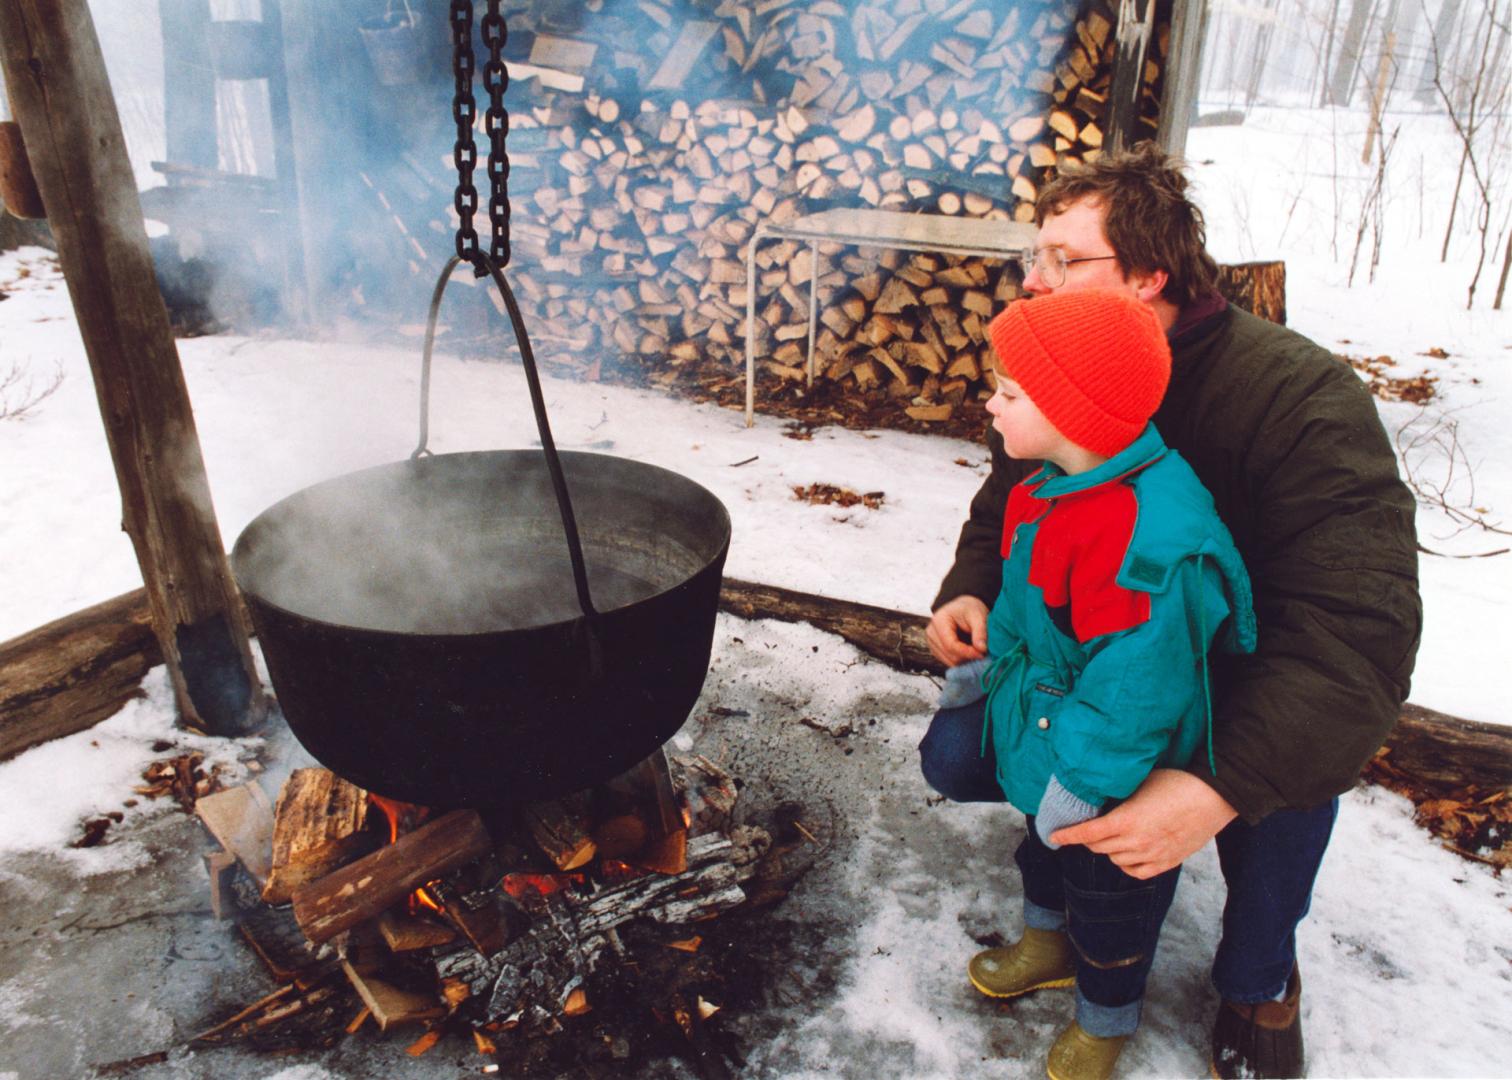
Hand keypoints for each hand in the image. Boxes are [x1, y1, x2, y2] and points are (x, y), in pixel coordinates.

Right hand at [926, 595, 988, 665]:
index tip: (982, 654)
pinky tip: (969, 652)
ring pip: (949, 662)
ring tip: (976, 652)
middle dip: (967, 657)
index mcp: (939, 621)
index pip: (951, 645)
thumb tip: (982, 649)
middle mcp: (931, 633)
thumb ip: (980, 632)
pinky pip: (949, 662)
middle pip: (949, 656)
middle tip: (982, 653)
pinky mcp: (936, 650)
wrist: (962, 608)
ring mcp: (932, 643)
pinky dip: (961, 660)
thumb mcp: (978, 615)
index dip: (967, 652)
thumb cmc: (969, 609)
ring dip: (965, 660)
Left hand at [1048, 769, 1237, 878]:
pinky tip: (1127, 854)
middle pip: (1098, 848)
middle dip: (1087, 839)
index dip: (1067, 836)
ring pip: (1116, 860)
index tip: (1054, 836)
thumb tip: (1102, 799)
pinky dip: (1127, 864)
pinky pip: (1137, 872)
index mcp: (1126, 820)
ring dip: (1108, 850)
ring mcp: (1152, 855)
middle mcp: (1136, 842)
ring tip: (1112, 836)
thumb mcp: (1141, 782)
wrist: (1215, 796)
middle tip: (1089, 829)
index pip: (1087, 833)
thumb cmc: (1178, 782)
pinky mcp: (1167, 862)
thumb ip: (1119, 796)